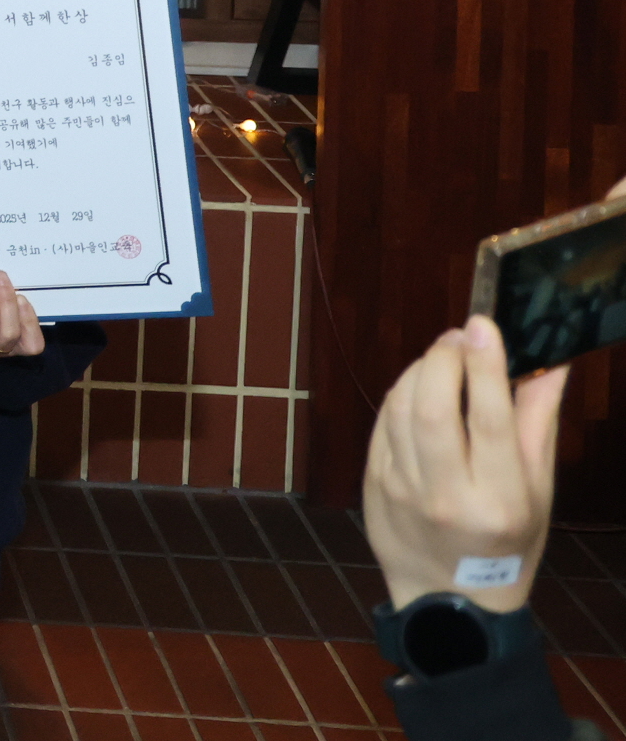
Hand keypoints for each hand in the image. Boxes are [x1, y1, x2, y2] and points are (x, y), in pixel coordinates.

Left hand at [365, 315, 563, 611]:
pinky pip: (382, 423)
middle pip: (432, 407)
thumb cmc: (507, 544)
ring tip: (443, 357)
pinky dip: (400, 394)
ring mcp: (401, 491)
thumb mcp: (539, 492)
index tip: (483, 323)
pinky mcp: (373, 484)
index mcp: (498, 500)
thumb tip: (550, 364)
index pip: (488, 420)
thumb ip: (539, 425)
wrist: (450, 599)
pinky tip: (420, 387)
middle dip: (443, 359)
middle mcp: (445, 495)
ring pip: (400, 408)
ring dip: (419, 370)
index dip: (485, 365)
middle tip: (460, 338)